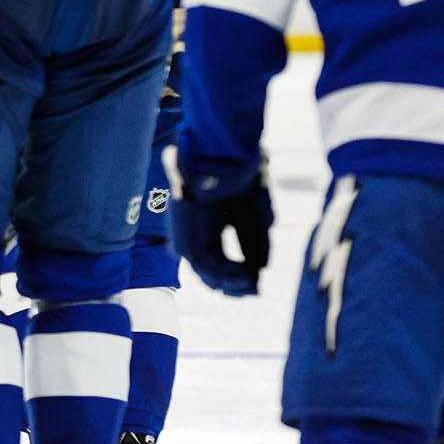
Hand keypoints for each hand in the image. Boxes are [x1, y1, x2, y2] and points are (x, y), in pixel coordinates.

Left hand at [162, 146, 272, 296]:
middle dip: (233, 283)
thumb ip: (256, 242)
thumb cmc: (239, 174)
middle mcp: (195, 229)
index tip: (258, 283)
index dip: (240, 273)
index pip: (220, 258)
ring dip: (230, 282)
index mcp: (210, 220)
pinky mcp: (182, 235)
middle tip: (254, 290)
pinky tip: (245, 276)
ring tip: (251, 284)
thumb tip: (261, 270)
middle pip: (210, 268)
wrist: (222, 153)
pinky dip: (224, 274)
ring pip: (204, 270)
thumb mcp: (255, 213)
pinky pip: (202, 264)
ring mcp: (186, 234)